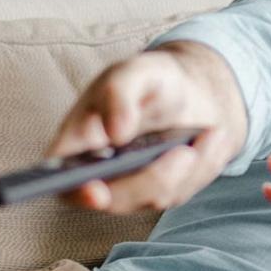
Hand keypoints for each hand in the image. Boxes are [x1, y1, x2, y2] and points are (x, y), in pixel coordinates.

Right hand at [47, 40, 246, 212]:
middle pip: (115, 199)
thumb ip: (119, 93)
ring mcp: (131, 188)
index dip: (72, 190)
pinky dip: (202, 164)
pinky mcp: (161, 193)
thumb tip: (114, 132)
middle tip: (184, 153)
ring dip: (187, 167)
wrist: (192, 92)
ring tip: (206, 133)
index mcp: (77, 143)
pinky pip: (183, 191)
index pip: (60, 179)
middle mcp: (98, 173)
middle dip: (152, 179)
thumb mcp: (135, 72)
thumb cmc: (150, 81)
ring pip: (155, 197)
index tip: (95, 190)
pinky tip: (210, 137)